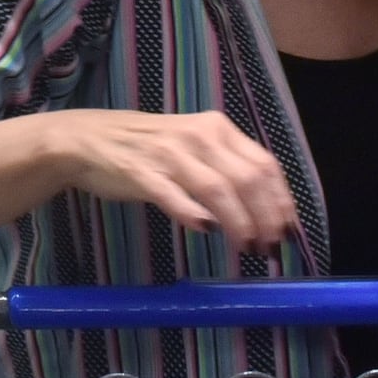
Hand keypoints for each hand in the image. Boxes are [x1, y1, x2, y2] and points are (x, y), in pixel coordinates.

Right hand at [54, 109, 297, 247]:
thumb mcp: (193, 147)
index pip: (264, 165)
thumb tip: (266, 209)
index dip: (282, 201)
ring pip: (218, 190)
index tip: (289, 231)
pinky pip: (174, 195)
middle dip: (266, 218)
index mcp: (217, 129)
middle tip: (270, 248)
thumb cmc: (147, 148)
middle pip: (247, 179)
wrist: (87, 139)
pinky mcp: (142, 173)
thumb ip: (227, 169)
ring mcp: (170, 154)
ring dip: (239, 223)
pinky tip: (207, 230)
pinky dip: (194, 213)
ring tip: (248, 248)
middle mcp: (199, 137)